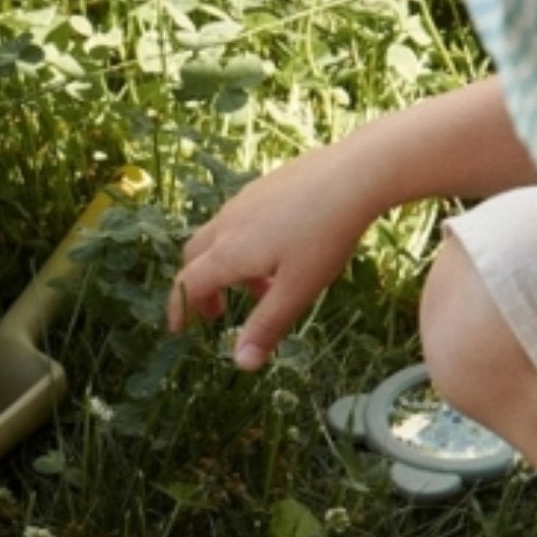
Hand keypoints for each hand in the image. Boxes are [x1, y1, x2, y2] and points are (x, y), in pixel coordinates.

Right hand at [170, 136, 382, 370]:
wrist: (355, 173)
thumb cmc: (325, 236)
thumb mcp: (297, 290)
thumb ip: (266, 327)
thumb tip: (241, 364)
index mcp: (229, 253)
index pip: (188, 284)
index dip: (180, 309)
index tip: (180, 329)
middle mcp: (227, 224)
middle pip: (195, 258)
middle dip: (201, 289)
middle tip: (220, 314)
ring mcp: (244, 200)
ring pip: (218, 238)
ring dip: (226, 268)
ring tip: (262, 288)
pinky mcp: (264, 185)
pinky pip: (238, 220)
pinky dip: (243, 245)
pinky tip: (280, 251)